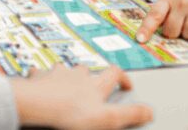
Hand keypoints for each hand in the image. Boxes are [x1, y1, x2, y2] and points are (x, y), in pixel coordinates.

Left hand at [11, 66, 151, 129]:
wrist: (37, 105)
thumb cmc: (70, 113)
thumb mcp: (106, 118)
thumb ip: (129, 114)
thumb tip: (150, 111)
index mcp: (95, 85)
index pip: (114, 73)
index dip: (122, 77)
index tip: (126, 85)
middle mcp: (76, 75)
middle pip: (88, 70)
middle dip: (90, 77)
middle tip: (91, 88)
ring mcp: (56, 74)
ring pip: (63, 69)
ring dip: (65, 76)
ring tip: (64, 87)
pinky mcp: (38, 78)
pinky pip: (39, 73)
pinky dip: (40, 78)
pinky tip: (38, 84)